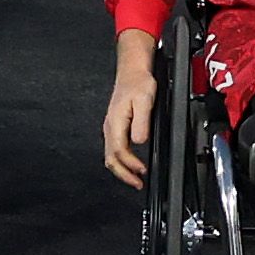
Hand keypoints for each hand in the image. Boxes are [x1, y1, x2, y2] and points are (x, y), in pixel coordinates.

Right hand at [103, 40, 159, 187]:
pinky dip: (122, 161)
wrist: (132, 70)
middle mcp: (110, 127)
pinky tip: (131, 162)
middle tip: (137, 184)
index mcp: (115, 123)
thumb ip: (142, 123)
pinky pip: (114, 149)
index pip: (120, 152)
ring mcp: (111, 127)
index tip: (141, 172)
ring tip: (135, 178)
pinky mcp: (115, 126)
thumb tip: (139, 142)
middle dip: (123, 175)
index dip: (130, 165)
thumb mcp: (145, 100)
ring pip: (111, 156)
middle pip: (111, 159)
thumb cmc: (138, 82)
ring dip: (122, 170)